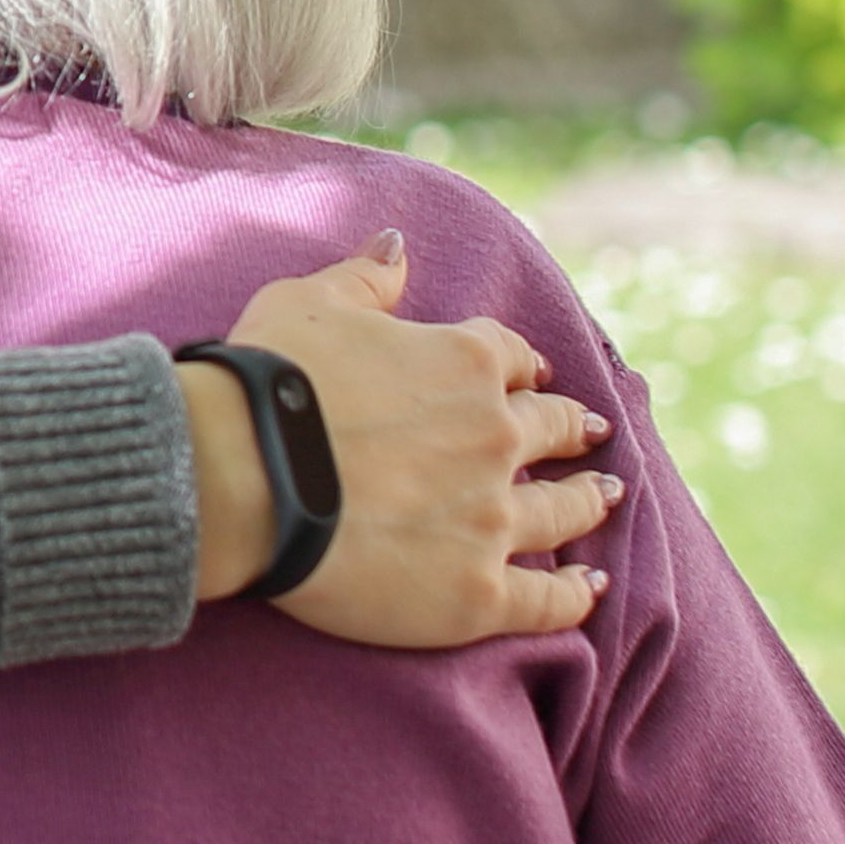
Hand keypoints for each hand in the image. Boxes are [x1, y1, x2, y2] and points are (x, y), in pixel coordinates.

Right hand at [188, 231, 618, 642]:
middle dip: (571, 428)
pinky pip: (546, 601)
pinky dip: (573, 596)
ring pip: (563, 511)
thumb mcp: (310, 304)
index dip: (522, 367)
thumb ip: (365, 277)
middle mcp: (495, 437)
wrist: (240, 477)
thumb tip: (399, 242)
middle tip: (590, 435)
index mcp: (465, 362)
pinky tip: (588, 588)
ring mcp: (492, 518)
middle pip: (551, 429)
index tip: (533, 377)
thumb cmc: (269, 383)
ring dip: (587, 501)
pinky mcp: (476, 593)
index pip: (511, 359)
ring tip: (603, 496)